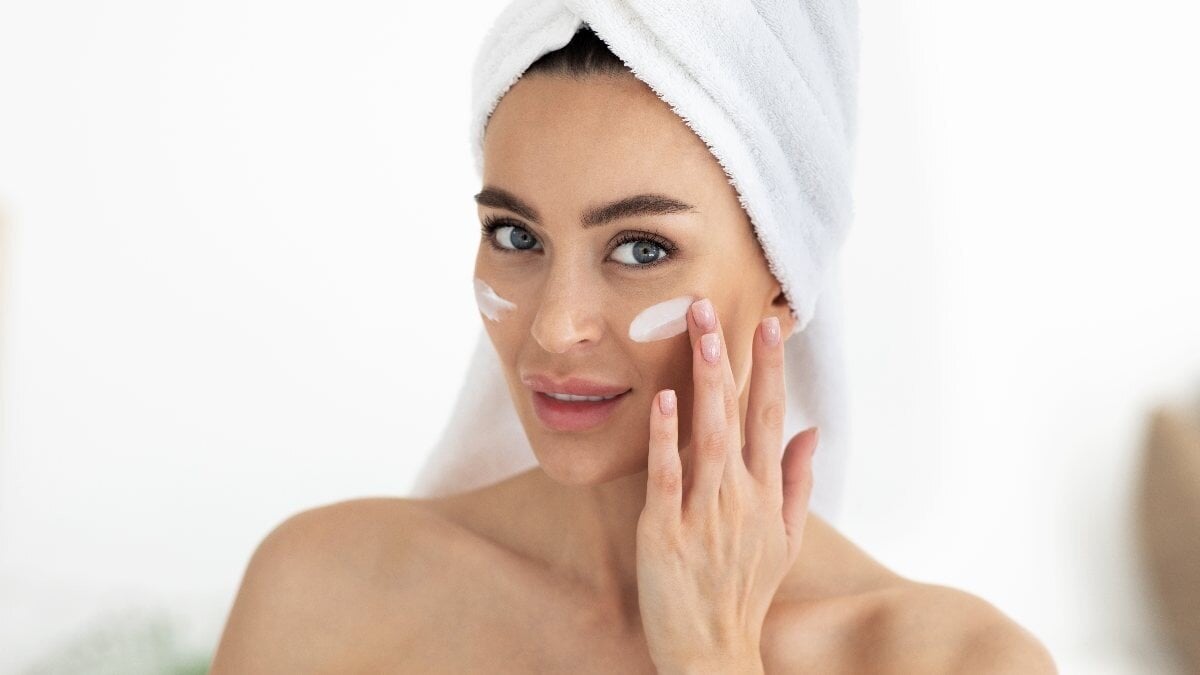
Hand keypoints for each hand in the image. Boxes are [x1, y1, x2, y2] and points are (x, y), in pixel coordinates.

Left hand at [636, 297, 818, 673]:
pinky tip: (663, 401)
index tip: (770, 324)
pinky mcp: (666, 532)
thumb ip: (797, 482)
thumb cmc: (745, 592)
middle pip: (737, 415)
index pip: (771, 417)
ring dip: (704, 383)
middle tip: (713, 308)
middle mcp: (741, 496)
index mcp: (767, 494)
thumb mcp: (785, 539)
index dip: (770, 369)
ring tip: (698, 336)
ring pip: (707, 436)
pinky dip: (666, 438)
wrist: (714, 651)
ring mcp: (705, 513)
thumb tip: (813, 431)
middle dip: (729, 358)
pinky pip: (667, 478)